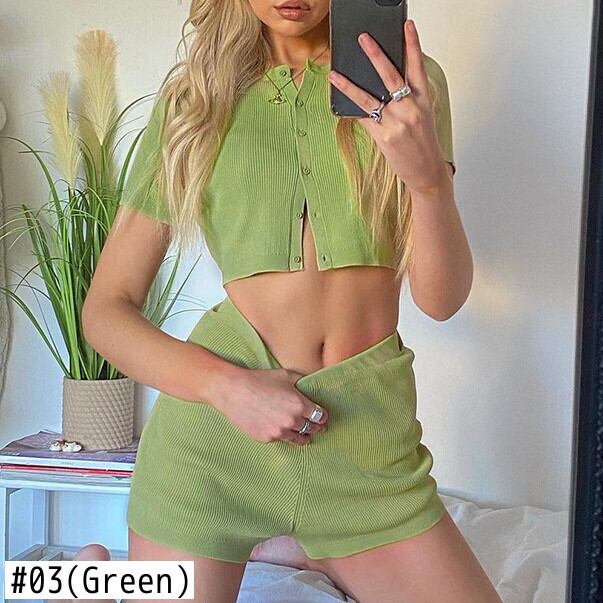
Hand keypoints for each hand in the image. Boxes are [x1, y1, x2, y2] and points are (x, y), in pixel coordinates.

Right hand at [212, 367, 328, 445]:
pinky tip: (282, 430)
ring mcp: (279, 432)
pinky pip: (281, 440)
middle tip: (318, 427)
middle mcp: (292, 421)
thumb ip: (302, 382)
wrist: (234, 391)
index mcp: (300, 405)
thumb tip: (312, 385)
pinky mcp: (267, 439)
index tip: (323, 417)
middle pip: (313, 429)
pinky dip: (284, 435)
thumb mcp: (285, 375)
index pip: (321, 416)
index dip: (323, 416)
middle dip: (316, 427)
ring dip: (304, 436)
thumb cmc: (259, 380)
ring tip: (305, 435)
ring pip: (299, 439)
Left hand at [327, 19, 448, 194]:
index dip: (412, 44)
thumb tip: (382, 86)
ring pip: (369, 98)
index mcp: (423, 100)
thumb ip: (407, 99)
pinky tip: (339, 101)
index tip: (407, 26)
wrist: (427, 171)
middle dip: (376, 55)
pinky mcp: (384, 136)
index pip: (417, 66)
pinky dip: (352, 110)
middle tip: (364, 39)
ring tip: (335, 74)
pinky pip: (364, 118)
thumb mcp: (422, 116)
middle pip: (391, 76)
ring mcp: (396, 123)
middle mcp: (410, 108)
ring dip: (349, 85)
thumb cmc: (424, 144)